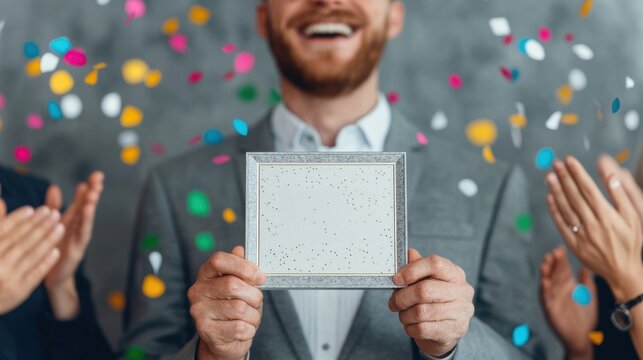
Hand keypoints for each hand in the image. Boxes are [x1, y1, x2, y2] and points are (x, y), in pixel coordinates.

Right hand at [0, 202, 63, 314]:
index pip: (3, 232)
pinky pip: (35, 274)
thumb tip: (1, 200)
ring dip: (48, 239)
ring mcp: (8, 280)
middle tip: (52, 212)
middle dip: (39, 225)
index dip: (18, 219)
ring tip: (60, 226)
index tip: (32, 209)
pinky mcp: (19, 293)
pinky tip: (57, 250)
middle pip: (21, 241)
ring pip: (31, 255)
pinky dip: (46, 261)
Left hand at [44, 171, 103, 318]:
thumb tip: (54, 187)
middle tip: (99, 178)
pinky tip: (88, 209)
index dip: (88, 188)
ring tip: (94, 192)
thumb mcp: (53, 224)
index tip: (95, 175)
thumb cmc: (55, 249)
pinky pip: (83, 232)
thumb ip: (54, 206)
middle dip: (94, 192)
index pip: (81, 200)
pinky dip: (86, 220)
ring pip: (87, 217)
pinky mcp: (78, 247)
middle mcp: (78, 226)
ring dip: (91, 204)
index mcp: (72, 219)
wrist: (54, 275)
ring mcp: (80, 236)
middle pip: (87, 206)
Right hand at [188, 246, 265, 359]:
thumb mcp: (240, 284)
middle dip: (253, 295)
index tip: (260, 277)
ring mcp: (199, 311)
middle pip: (233, 285)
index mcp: (206, 274)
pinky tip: (244, 329)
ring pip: (239, 308)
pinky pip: (239, 327)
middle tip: (256, 301)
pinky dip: (249, 329)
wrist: (225, 339)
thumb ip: (240, 267)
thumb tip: (240, 249)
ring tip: (249, 316)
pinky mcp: (206, 331)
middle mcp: (198, 291)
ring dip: (253, 314)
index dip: (243, 266)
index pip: (219, 260)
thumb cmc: (234, 307)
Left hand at [389, 249, 474, 357]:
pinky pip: (424, 328)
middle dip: (402, 297)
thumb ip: (418, 266)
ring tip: (403, 315)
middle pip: (424, 290)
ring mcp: (461, 311)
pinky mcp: (456, 330)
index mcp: (455, 273)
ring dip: (405, 315)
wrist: (447, 331)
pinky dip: (411, 328)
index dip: (412, 270)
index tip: (396, 279)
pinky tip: (411, 326)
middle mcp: (462, 291)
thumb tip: (409, 253)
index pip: (435, 263)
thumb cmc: (434, 301)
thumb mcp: (427, 281)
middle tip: (393, 303)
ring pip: (422, 312)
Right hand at [540, 246, 596, 358]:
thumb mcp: (590, 296)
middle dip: (552, 263)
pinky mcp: (549, 307)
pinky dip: (545, 289)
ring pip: (547, 282)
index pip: (562, 268)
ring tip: (545, 263)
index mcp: (567, 285)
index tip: (560, 249)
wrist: (583, 336)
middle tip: (552, 253)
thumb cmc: (586, 316)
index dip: (561, 259)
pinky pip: (546, 297)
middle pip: (553, 273)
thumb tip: (585, 267)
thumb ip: (587, 282)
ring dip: (545, 273)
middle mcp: (558, 289)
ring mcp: (553, 297)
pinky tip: (545, 282)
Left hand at [546, 157, 642, 302]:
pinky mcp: (574, 245)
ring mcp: (582, 235)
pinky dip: (554, 211)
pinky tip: (550, 198)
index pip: (588, 189)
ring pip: (566, 209)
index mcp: (608, 216)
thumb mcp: (634, 216)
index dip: (577, 173)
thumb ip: (621, 192)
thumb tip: (610, 170)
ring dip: (556, 191)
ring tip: (550, 177)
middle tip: (555, 164)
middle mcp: (593, 224)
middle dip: (564, 178)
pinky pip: (561, 225)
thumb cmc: (632, 241)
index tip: (569, 160)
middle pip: (574, 196)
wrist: (625, 272)